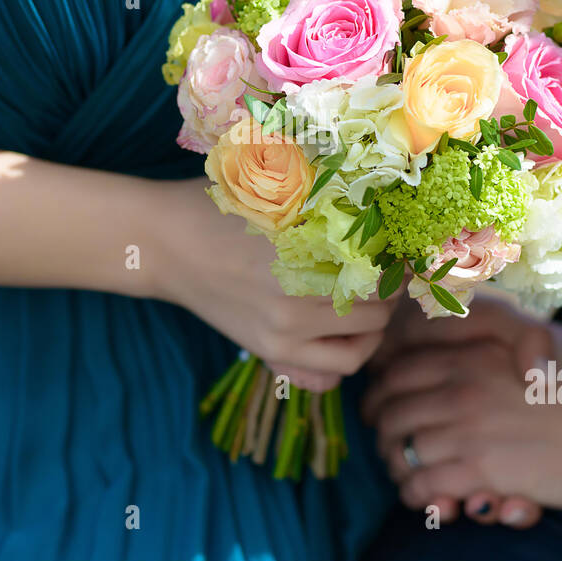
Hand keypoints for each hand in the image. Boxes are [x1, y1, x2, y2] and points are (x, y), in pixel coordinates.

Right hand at [156, 179, 395, 390]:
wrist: (164, 242)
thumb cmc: (222, 205)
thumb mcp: (277, 189)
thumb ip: (328, 203)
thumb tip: (390, 210)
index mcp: (306, 244)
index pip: (382, 261)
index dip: (397, 255)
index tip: (396, 248)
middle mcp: (300, 292)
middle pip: (380, 302)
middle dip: (388, 287)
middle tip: (382, 271)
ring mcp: (285, 328)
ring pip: (365, 340)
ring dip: (374, 322)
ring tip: (366, 302)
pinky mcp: (271, 350)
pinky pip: (332, 371)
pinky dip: (348, 355)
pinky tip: (341, 333)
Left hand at [363, 296, 561, 533]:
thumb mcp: (543, 339)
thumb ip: (508, 342)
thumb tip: (483, 342)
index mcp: (471, 353)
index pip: (400, 371)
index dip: (383, 391)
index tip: (382, 406)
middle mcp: (460, 386)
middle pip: (392, 411)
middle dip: (383, 433)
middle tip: (389, 448)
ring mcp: (465, 427)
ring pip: (401, 450)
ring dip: (399, 468)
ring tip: (407, 479)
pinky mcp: (478, 468)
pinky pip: (425, 484)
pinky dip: (420, 496)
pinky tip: (432, 501)